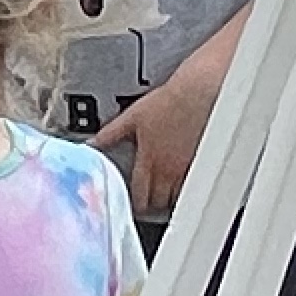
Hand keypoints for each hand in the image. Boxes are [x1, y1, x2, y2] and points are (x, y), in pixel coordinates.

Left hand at [92, 77, 210, 219]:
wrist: (198, 93)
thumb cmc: (167, 102)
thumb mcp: (131, 116)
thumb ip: (109, 135)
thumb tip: (91, 145)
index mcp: (149, 160)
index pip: (141, 195)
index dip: (136, 203)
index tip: (134, 203)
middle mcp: (168, 169)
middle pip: (159, 202)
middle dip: (152, 203)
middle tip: (148, 199)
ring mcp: (187, 169)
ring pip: (177, 197)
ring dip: (170, 197)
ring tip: (165, 192)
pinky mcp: (204, 164)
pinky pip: (194, 186)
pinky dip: (187, 188)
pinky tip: (183, 181)